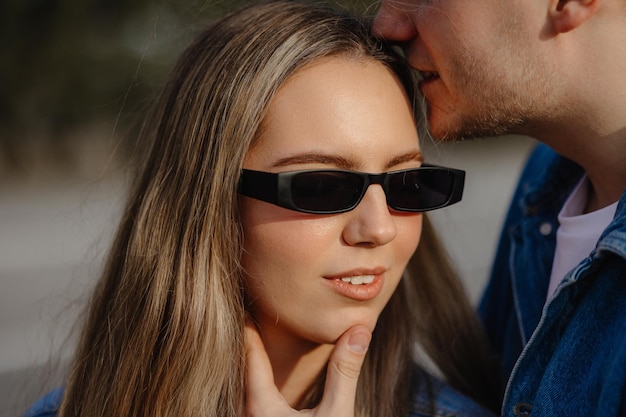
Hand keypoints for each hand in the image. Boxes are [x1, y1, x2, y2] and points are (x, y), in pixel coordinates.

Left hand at [244, 321, 371, 416]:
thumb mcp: (336, 415)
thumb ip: (344, 374)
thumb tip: (359, 332)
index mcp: (261, 408)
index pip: (251, 357)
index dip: (250, 329)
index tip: (247, 306)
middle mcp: (250, 416)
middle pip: (243, 371)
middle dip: (249, 345)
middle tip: (250, 319)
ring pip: (247, 390)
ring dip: (253, 368)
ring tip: (258, 346)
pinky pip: (254, 405)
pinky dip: (258, 386)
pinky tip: (270, 382)